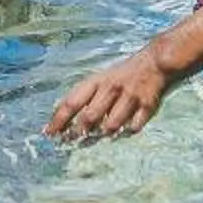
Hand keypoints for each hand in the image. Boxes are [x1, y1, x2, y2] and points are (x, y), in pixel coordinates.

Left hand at [46, 43, 173, 141]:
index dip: (58, 120)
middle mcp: (110, 88)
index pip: (71, 102)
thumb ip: (83, 99)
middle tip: (74, 140)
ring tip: (102, 135)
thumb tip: (63, 123)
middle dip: (79, 132)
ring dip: (105, 133)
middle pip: (89, 116)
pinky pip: (135, 125)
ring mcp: (129, 96)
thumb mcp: (99, 81)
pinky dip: (129, 130)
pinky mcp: (147, 104)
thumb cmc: (120, 76)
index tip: (49, 134)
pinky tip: (127, 130)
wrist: (153, 62)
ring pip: (111, 124)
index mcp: (95, 81)